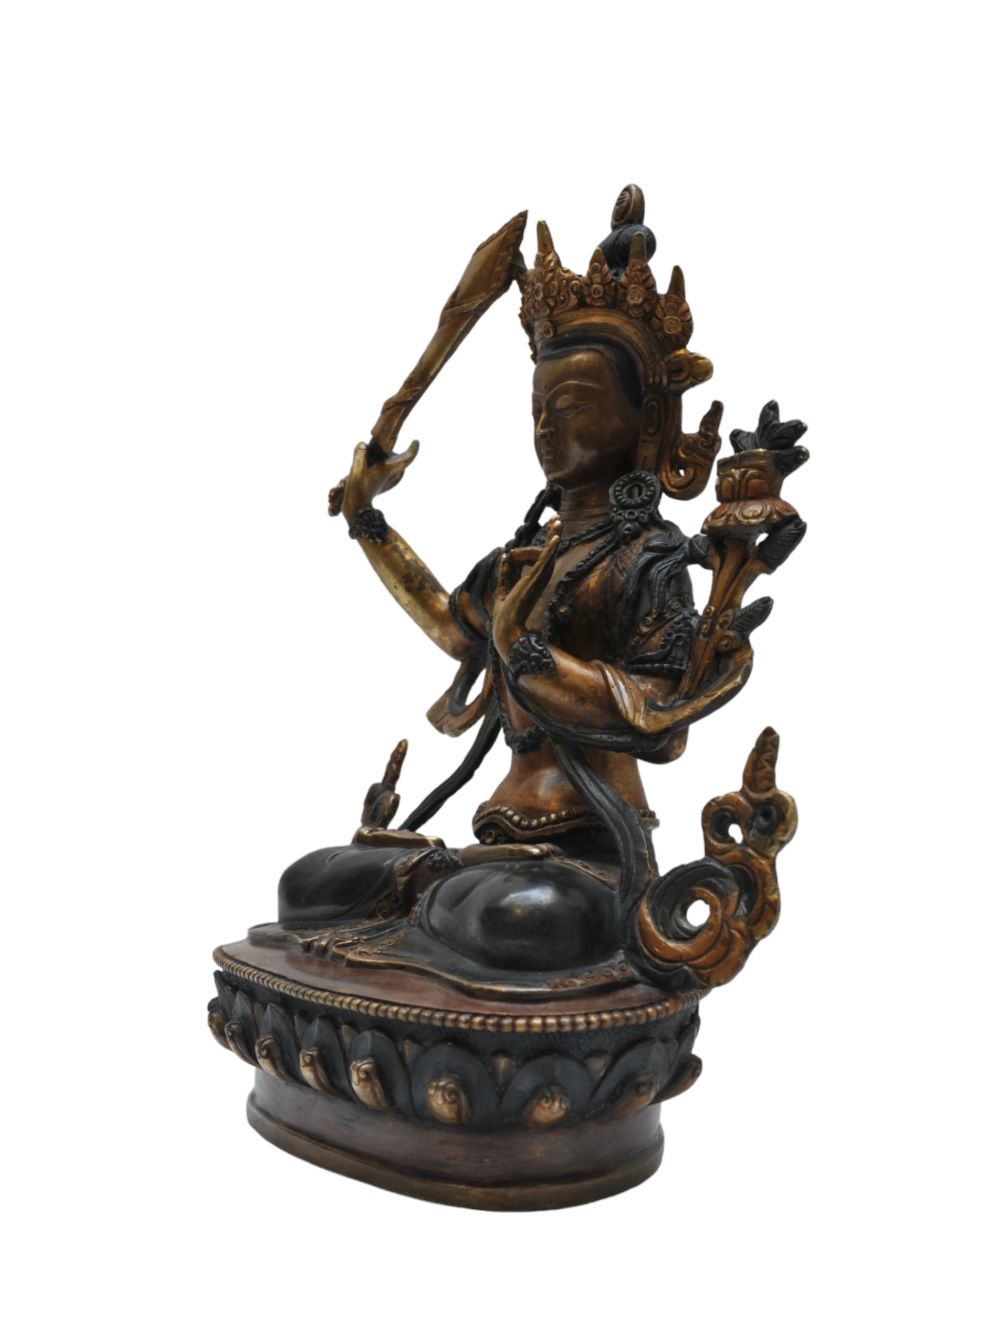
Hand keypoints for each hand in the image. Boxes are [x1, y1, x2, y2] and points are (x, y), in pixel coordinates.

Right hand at [329, 439, 419, 519]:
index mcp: (389, 470)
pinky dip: (384, 466)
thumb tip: (363, 443)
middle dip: (401, 453)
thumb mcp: (357, 471)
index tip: (416, 441)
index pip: (407, 459)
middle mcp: (390, 475)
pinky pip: (387, 472)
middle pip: (401, 461)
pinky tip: (375, 464)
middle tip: (399, 443)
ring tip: (386, 452)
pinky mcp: (380, 484)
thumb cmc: (359, 491)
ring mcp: (386, 480)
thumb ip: (359, 456)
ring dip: (392, 459)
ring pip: (394, 467)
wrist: (357, 509)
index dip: (413, 449)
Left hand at [491, 519, 560, 658]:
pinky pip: (545, 559)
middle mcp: (540, 577)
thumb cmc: (506, 614)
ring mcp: (539, 577)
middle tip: (557, 517)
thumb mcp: (504, 587)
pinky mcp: (535, 578)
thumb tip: (506, 555)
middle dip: (553, 533)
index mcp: (534, 579)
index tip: (516, 548)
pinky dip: (551, 547)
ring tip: (557, 519)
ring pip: (549, 551)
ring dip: (553, 534)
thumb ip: (506, 572)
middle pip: (548, 551)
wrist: (507, 629)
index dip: (531, 548)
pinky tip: (556, 536)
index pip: (537, 557)